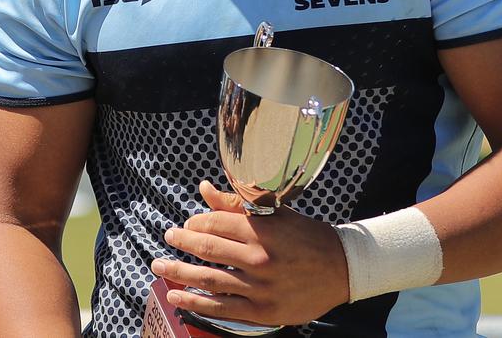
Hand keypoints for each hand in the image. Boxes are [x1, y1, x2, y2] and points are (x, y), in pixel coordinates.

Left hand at [151, 180, 349, 326]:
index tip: (187, 223)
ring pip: (209, 280)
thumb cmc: (306, 235)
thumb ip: (236, 203)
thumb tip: (204, 188)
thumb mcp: (275, 213)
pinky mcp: (263, 312)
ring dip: (179, 273)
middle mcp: (259, 257)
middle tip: (167, 238)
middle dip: (182, 243)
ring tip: (159, 267)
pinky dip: (196, 303)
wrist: (341, 268)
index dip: (196, 222)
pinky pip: (222, 309)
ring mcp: (260, 288)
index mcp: (262, 229)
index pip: (216, 222)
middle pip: (208, 249)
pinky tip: (177, 296)